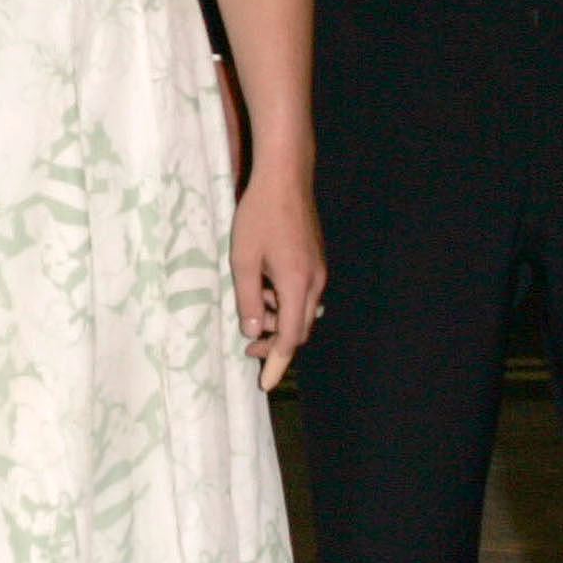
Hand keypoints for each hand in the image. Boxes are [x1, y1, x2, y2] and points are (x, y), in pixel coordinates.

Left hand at [232, 160, 325, 392]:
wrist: (286, 177)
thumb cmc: (259, 215)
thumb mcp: (243, 260)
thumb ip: (249, 300)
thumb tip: (253, 332)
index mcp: (296, 284)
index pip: (291, 338)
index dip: (276, 363)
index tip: (264, 384)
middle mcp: (314, 282)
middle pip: (300, 329)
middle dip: (276, 344)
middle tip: (247, 345)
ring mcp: (319, 270)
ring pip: (302, 312)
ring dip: (279, 320)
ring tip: (253, 307)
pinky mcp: (316, 260)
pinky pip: (303, 295)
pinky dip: (285, 303)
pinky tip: (265, 288)